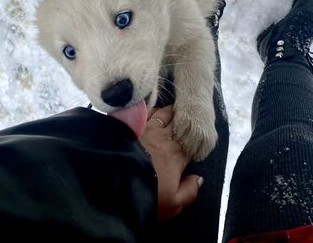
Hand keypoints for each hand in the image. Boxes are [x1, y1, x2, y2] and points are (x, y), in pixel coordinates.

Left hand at [139, 105, 202, 220]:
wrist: (114, 183)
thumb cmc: (146, 194)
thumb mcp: (172, 204)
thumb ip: (189, 191)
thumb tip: (199, 179)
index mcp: (178, 155)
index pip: (192, 142)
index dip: (195, 139)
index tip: (196, 138)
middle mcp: (166, 137)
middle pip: (179, 121)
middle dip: (183, 119)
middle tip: (186, 118)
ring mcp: (148, 128)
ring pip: (164, 113)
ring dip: (169, 112)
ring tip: (171, 111)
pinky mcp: (132, 124)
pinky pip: (146, 111)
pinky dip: (152, 110)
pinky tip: (152, 111)